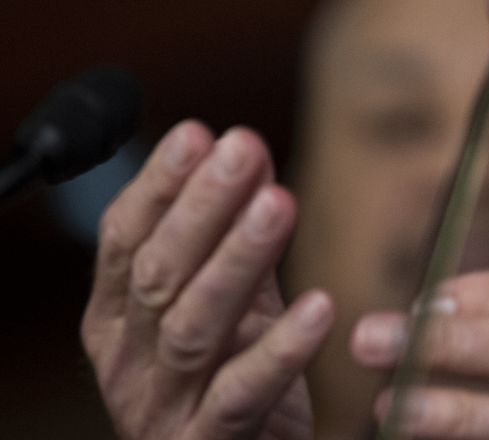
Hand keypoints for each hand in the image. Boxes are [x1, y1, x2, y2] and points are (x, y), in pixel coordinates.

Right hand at [82, 121, 334, 439]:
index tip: (198, 132)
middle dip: (200, 206)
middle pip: (159, 274)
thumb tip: (243, 149)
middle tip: (242, 147)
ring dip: (236, 259)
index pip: (126, 240)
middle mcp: (128, 361)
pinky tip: (320, 306)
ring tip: (278, 203)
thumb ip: (236, 237)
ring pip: (193, 326)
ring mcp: (163, 407)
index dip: (160, 186)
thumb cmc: (233, 384)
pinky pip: (243, 394)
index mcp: (118, 319)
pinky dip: (281, 349)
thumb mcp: (233, 305)